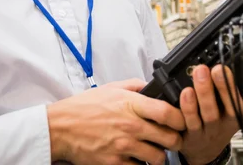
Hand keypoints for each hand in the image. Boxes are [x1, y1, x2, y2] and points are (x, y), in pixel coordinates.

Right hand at [47, 78, 184, 164]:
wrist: (61, 127)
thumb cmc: (84, 107)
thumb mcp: (111, 88)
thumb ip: (135, 86)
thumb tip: (153, 86)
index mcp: (131, 104)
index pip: (167, 113)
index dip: (181, 118)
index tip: (182, 120)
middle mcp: (130, 126)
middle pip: (169, 138)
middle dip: (175, 139)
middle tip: (173, 137)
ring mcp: (123, 146)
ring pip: (158, 157)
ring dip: (160, 154)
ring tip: (155, 149)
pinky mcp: (114, 163)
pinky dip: (142, 164)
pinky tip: (138, 157)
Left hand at [178, 59, 242, 164]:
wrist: (203, 151)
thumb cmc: (220, 122)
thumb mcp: (237, 107)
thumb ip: (242, 85)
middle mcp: (229, 120)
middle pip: (233, 104)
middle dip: (227, 85)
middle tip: (220, 68)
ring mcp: (210, 128)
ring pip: (209, 112)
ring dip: (205, 92)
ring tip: (199, 76)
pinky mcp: (191, 135)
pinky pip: (188, 122)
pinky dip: (185, 109)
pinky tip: (184, 95)